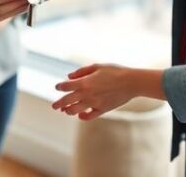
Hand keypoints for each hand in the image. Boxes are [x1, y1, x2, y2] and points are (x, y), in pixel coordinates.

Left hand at [51, 64, 165, 120]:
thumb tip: (69, 76)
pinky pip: (89, 116)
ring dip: (69, 110)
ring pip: (76, 111)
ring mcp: (94, 104)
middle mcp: (87, 94)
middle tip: (54, 106)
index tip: (57, 87)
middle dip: (59, 103)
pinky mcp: (102, 110)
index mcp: (85, 82)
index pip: (66, 86)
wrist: (131, 82)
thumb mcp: (97, 66)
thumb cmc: (114, 71)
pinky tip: (80, 115)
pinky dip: (83, 117)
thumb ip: (82, 71)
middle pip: (67, 101)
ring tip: (66, 110)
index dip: (60, 86)